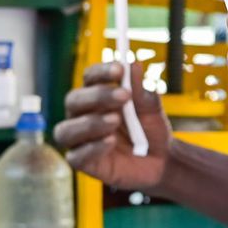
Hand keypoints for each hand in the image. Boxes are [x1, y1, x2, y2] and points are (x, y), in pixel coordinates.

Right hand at [54, 62, 171, 191]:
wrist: (161, 161)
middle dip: (97, 96)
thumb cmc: (151, 130)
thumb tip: (133, 64)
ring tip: (115, 120)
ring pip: (66, 130)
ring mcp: (80, 140)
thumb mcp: (151, 109)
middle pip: (73, 100)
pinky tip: (111, 142)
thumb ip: (141, 90)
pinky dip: (92, 148)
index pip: (90, 78)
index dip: (101, 72)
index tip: (120, 69)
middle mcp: (82, 115)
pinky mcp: (83, 163)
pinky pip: (76, 156)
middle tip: (124, 95)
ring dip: (90, 123)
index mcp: (97, 96)